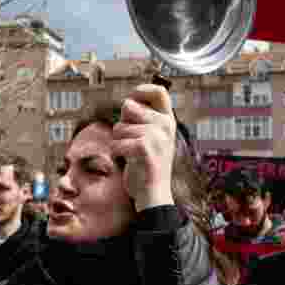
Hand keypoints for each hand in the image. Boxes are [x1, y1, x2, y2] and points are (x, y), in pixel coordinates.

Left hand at [110, 84, 175, 211]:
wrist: (153, 194)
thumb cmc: (146, 166)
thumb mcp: (149, 138)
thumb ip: (142, 120)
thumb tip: (127, 102)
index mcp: (168, 121)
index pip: (160, 92)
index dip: (141, 90)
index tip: (131, 99)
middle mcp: (166, 126)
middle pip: (130, 106)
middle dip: (122, 123)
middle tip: (130, 140)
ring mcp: (158, 137)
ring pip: (120, 127)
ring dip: (118, 141)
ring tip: (130, 154)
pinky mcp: (146, 149)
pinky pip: (118, 142)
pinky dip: (116, 151)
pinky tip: (126, 160)